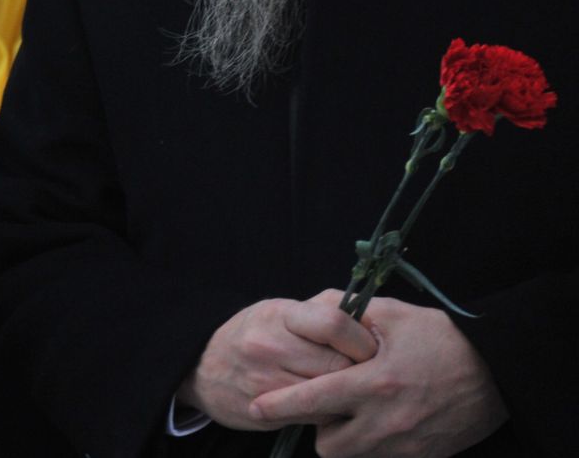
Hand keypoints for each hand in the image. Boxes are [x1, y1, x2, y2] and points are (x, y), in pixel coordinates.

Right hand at [176, 291, 376, 430]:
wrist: (202, 368)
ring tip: (351, 389)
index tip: (372, 346)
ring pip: (332, 395)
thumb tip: (369, 322)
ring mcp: (266, 382)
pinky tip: (329, 404)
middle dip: (362, 371)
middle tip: (370, 373)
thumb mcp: (277, 312)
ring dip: (349, 395)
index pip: (335, 322)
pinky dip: (332, 412)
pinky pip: (318, 417)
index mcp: (277, 315)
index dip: (362, 338)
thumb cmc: (251, 335)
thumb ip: (318, 314)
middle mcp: (269, 346)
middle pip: (339, 364)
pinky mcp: (267, 412)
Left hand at [248, 297, 506, 456]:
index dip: (279, 406)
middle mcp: (386, 422)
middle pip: (328, 444)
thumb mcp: (393, 315)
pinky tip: (381, 424)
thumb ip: (346, 315)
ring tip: (354, 414)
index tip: (256, 407)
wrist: (498, 372)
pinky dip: (372, 448)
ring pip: (352, 456)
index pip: (313, 400)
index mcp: (374, 384)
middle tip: (326, 404)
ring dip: (344, 439)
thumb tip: (310, 310)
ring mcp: (405, 446)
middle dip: (318, 427)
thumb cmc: (442, 339)